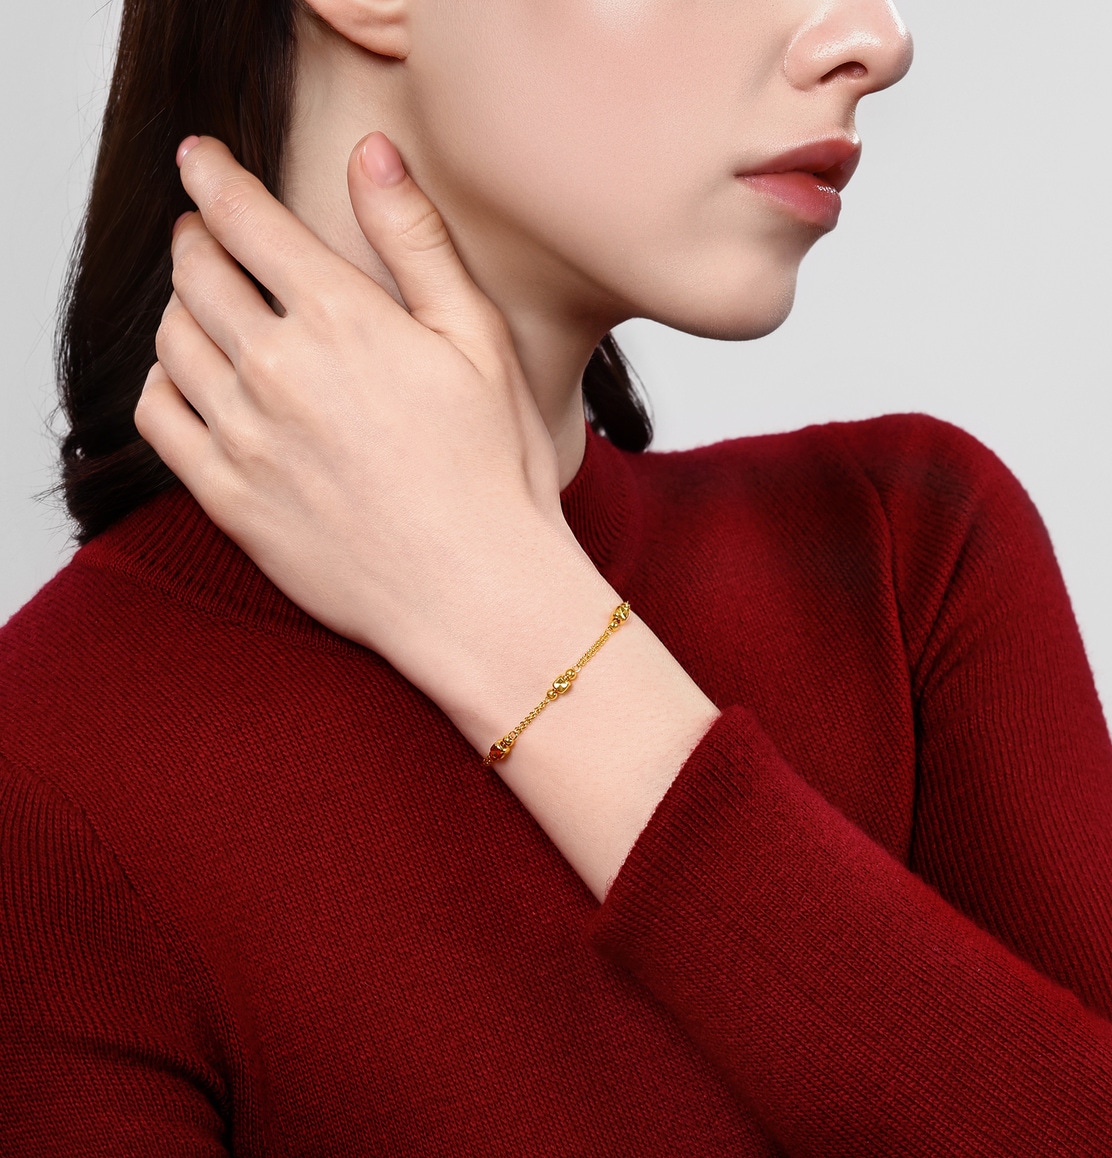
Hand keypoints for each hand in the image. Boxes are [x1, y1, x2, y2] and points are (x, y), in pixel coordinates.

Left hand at [136, 133, 584, 698]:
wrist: (477, 593)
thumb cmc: (495, 471)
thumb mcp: (480, 340)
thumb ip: (417, 241)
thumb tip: (371, 152)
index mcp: (341, 319)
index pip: (244, 219)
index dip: (212, 177)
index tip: (198, 159)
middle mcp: (277, 369)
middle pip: (195, 272)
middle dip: (194, 239)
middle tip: (205, 234)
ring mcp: (245, 437)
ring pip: (170, 340)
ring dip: (179, 307)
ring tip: (204, 307)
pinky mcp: (230, 498)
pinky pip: (158, 418)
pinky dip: (161, 382)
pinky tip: (188, 382)